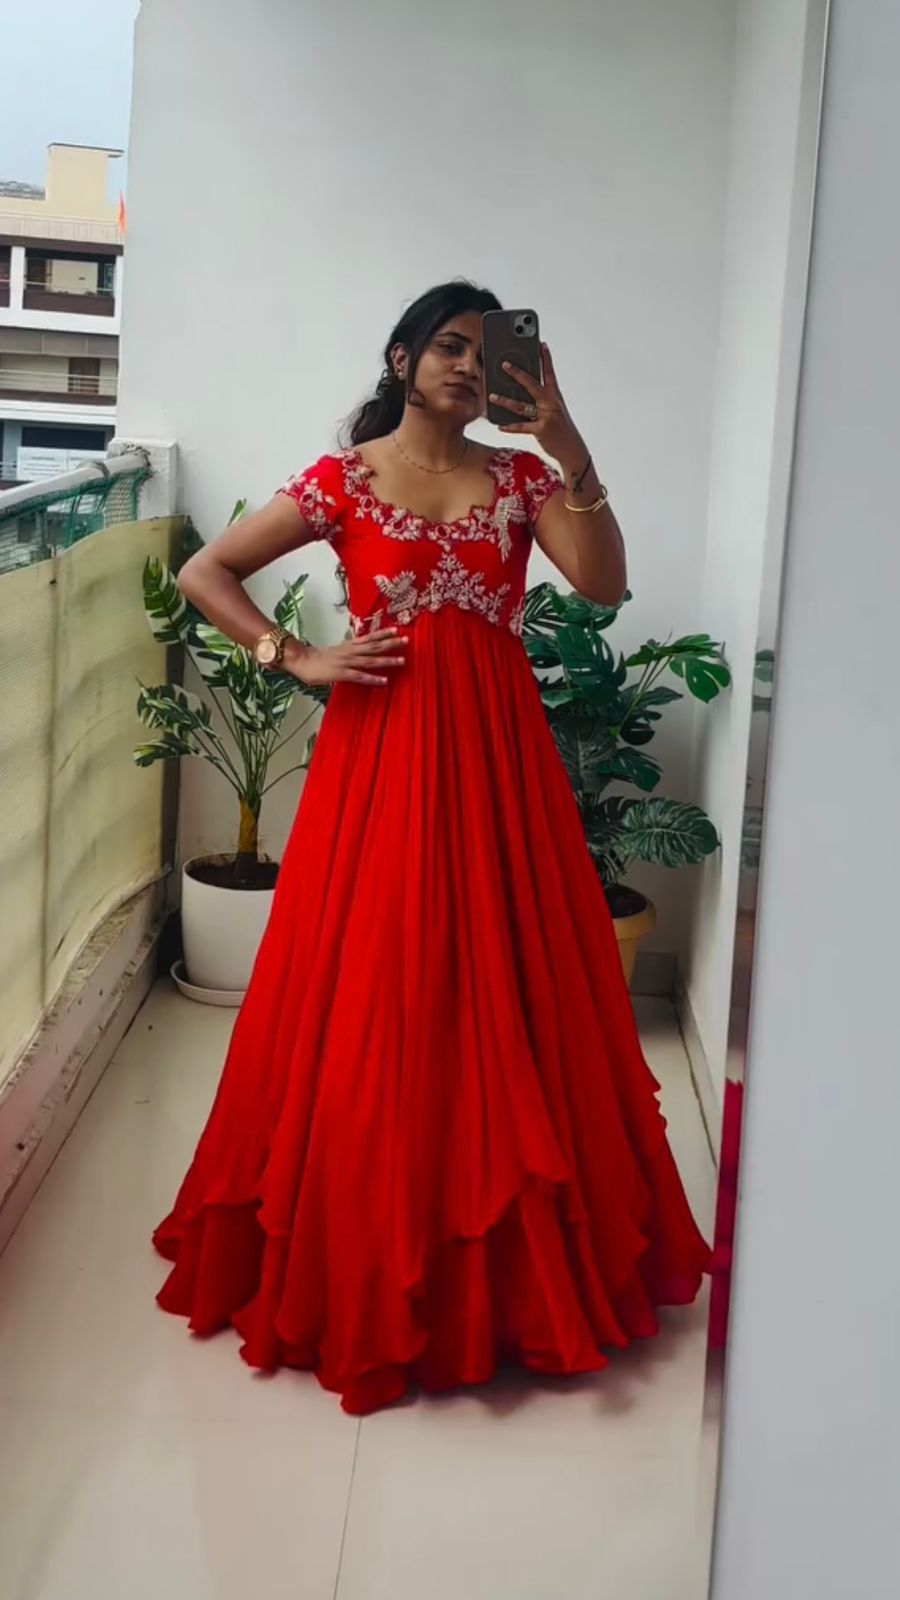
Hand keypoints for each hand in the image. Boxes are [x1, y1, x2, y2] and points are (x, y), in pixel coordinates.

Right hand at [284, 628, 406, 687]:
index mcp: (349, 645)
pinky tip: (385, 680)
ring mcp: (347, 662)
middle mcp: (350, 651)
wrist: (301, 661)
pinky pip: (360, 676)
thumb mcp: (335, 650)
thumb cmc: (316, 658)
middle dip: (391, 643)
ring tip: (402, 660)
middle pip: (374, 646)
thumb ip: (347, 649)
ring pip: (371, 660)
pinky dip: (373, 678)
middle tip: (406, 640)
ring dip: (387, 660)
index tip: (397, 630)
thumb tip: (357, 649)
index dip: (383, 633)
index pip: (369, 637)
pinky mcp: (342, 673)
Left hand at [489, 344, 580, 463]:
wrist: (572, 449)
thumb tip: (520, 392)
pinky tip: (500, 425)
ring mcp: (547, 416)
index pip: (549, 373)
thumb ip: (540, 401)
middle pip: (532, 384)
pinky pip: (522, 427)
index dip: (545, 358)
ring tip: (491, 396)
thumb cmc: (561, 428)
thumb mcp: (554, 411)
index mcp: (555, 396)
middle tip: (505, 364)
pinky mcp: (542, 430)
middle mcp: (551, 403)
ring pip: (522, 406)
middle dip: (518, 373)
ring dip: (505, 401)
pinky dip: (510, 426)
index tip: (541, 344)